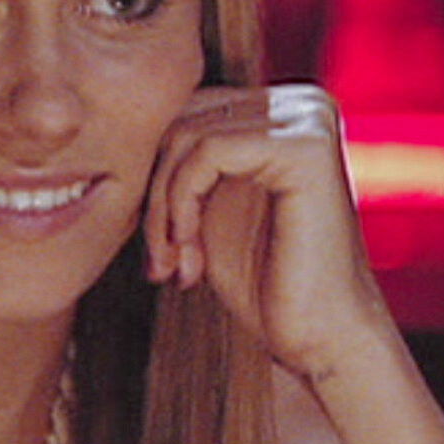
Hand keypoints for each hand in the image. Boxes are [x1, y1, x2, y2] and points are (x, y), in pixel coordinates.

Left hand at [144, 84, 393, 380]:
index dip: (155, 175)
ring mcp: (308, 119)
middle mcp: (303, 104)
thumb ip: (182, 163)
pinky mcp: (305, 146)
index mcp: (284, 112)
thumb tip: (122, 130)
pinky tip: (189, 252)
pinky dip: (181, 203)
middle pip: (183, 116)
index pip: (187, 111)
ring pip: (187, 134)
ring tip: (173, 263)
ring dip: (164, 205)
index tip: (156, 245)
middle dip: (155, 191)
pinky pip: (207, 151)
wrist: (320, 339)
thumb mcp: (209, 208)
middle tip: (159, 259)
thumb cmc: (265, 283)